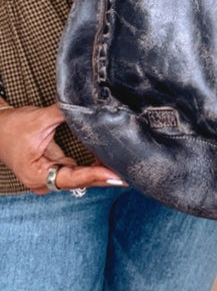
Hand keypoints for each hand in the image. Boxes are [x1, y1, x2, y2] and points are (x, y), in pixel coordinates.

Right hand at [0, 102, 124, 193]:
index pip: (72, 178)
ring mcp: (48, 178)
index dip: (95, 176)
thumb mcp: (39, 119)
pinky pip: (76, 171)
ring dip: (99, 171)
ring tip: (125, 165)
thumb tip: (89, 107)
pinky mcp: (53, 170)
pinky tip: (108, 159)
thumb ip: (65, 113)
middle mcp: (43, 182)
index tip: (116, 176)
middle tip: (131, 173)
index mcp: (37, 175)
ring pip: (80, 178)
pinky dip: (91, 165)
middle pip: (79, 181)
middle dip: (104, 176)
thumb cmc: (11, 127)